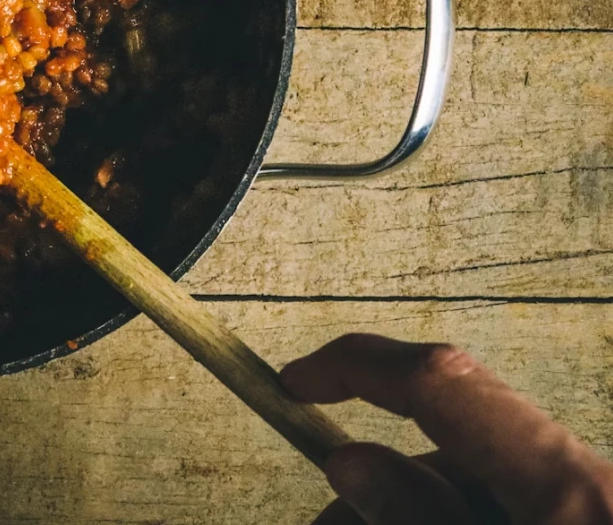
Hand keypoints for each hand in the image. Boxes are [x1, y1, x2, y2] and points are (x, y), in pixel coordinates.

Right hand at [282, 334, 612, 524]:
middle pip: (450, 446)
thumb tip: (350, 462)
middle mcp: (584, 478)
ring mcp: (590, 502)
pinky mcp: (587, 520)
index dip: (353, 366)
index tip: (294, 382)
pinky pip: (508, 505)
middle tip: (321, 521)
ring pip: (476, 481)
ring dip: (407, 509)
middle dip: (373, 479)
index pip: (437, 379)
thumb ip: (416, 517)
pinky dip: (455, 521)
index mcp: (561, 480)